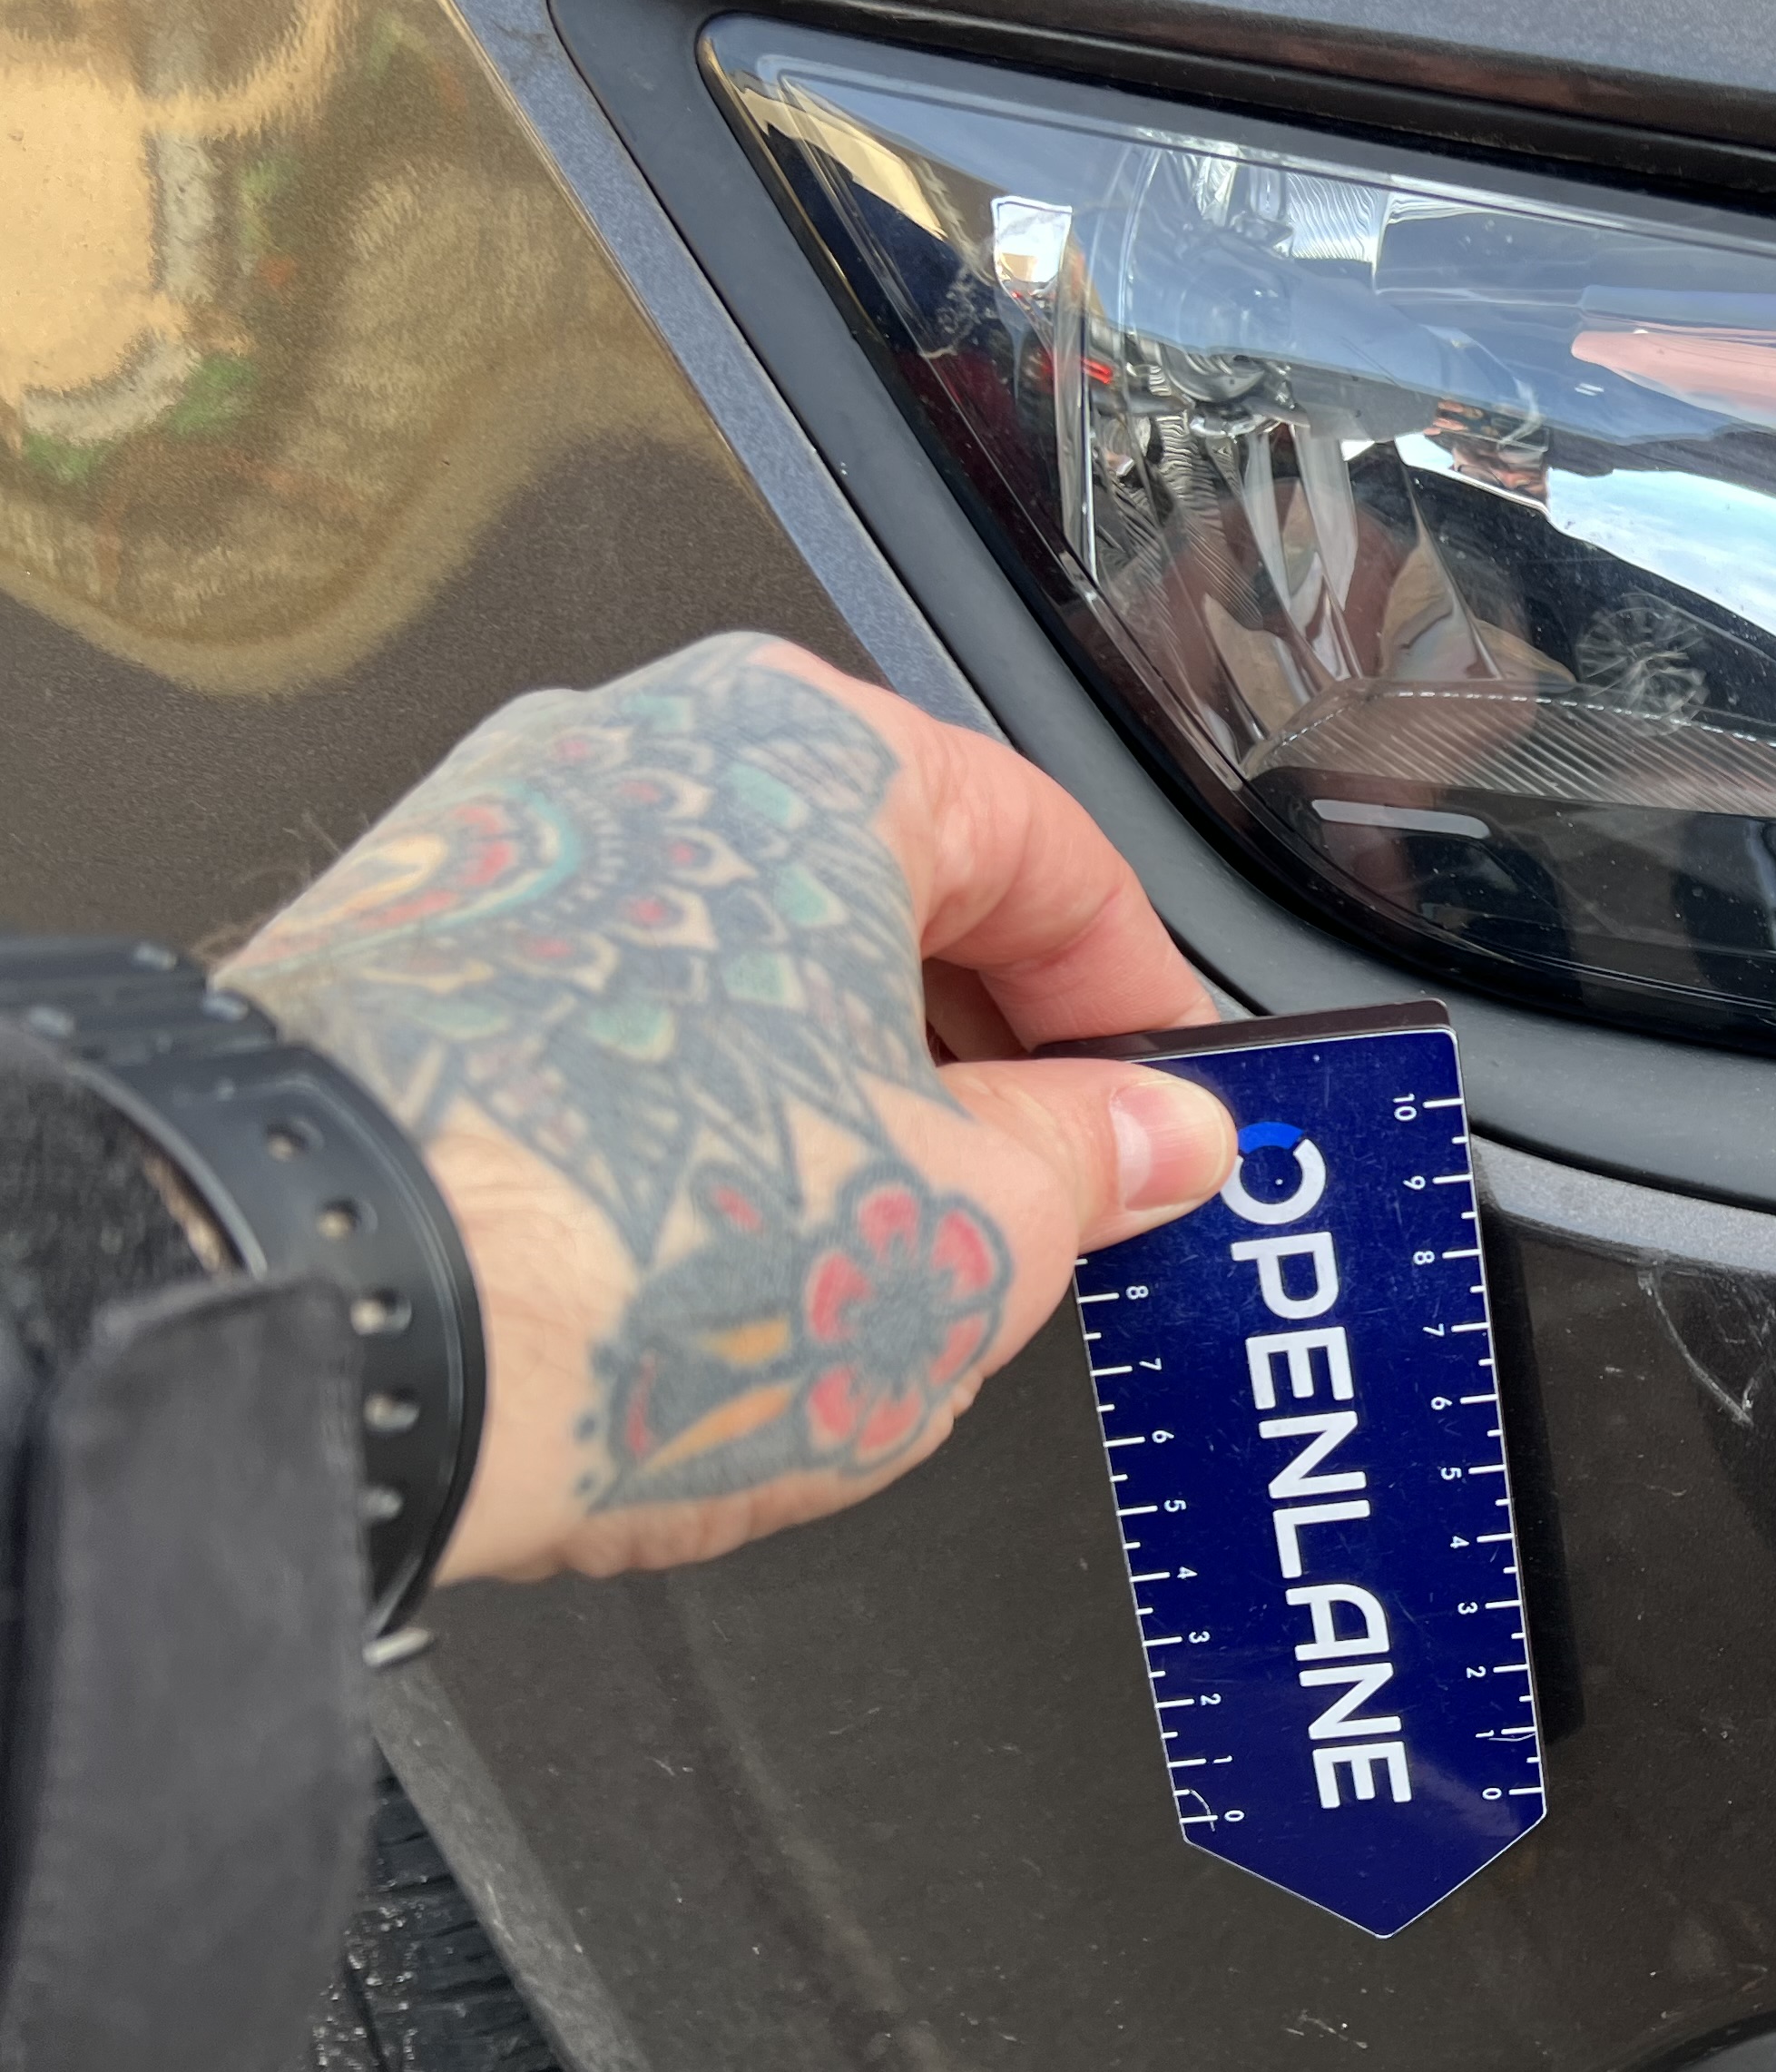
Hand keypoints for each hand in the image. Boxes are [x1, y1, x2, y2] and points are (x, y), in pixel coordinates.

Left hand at [225, 634, 1235, 1583]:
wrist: (315, 1320)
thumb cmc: (618, 1236)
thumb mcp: (969, 1226)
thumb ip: (1089, 1160)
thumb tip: (1149, 1137)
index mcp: (820, 754)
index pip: (1056, 855)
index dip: (1142, 1006)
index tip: (1165, 1106)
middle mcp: (650, 752)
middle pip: (894, 888)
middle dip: (991, 1052)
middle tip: (1052, 1192)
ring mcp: (512, 842)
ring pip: (749, 951)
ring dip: (846, 1084)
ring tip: (881, 1241)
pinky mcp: (405, 955)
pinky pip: (619, 1010)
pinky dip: (703, 1104)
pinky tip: (725, 1237)